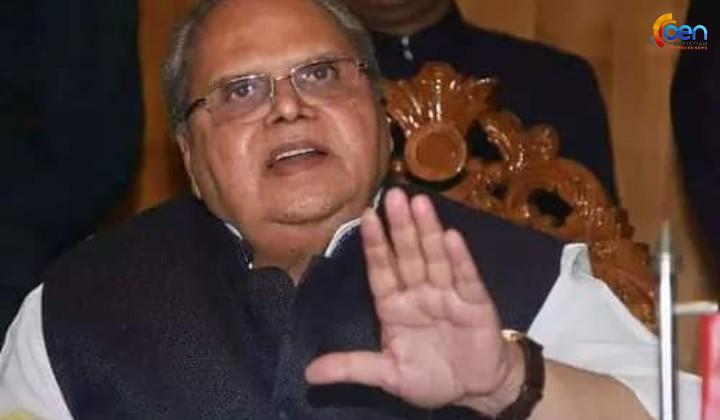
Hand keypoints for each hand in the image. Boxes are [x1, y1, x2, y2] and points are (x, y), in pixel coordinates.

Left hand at [305, 188, 522, 412]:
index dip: (375, 243)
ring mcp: (448, 294)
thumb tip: (309, 374)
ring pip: (434, 258)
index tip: (366, 215)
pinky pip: (465, 278)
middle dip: (400, 226)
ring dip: (427, 231)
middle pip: (407, 255)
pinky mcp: (475, 303)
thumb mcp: (387, 375)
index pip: (381, 269)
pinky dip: (459, 259)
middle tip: (393, 194)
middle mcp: (419, 293)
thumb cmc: (430, 377)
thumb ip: (352, 367)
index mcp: (394, 306)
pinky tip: (451, 236)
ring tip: (419, 203)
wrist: (475, 388)